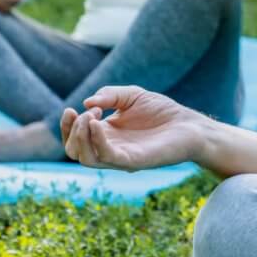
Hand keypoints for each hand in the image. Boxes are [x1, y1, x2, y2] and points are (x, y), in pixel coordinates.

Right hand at [60, 85, 206, 170]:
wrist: (190, 125)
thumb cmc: (163, 112)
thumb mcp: (132, 95)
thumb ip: (109, 95)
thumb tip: (86, 104)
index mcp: (107, 135)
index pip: (74, 138)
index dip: (66, 125)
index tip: (72, 108)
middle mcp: (110, 149)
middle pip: (75, 151)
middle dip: (72, 130)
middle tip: (89, 112)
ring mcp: (121, 157)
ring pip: (86, 158)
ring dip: (80, 136)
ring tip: (91, 116)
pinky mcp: (134, 161)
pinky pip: (108, 157)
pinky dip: (97, 141)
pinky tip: (98, 124)